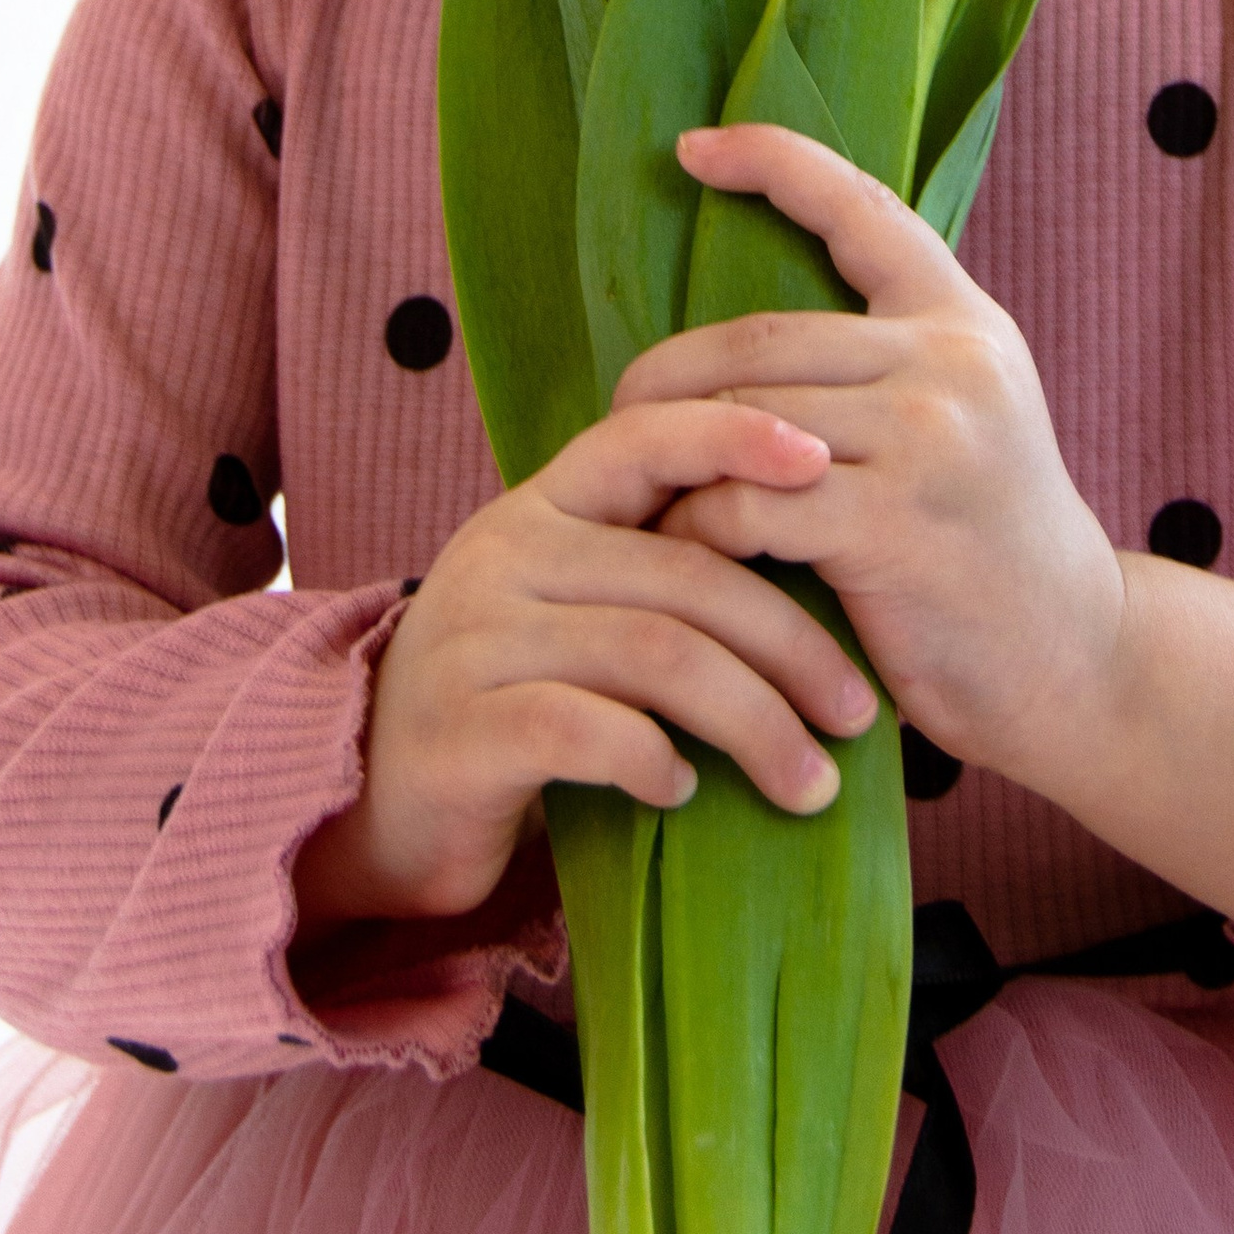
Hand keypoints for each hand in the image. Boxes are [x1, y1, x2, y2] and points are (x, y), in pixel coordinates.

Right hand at [295, 397, 873, 930]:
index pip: (643, 436)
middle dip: (792, 646)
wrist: (373, 797)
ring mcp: (476, 638)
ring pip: (652, 655)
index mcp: (543, 505)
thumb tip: (826, 565)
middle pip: (684, 575)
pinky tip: (686, 790)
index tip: (824, 463)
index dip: (735, 436)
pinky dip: (652, 759)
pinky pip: (583, 728)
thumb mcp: (579, 608)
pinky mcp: (460, 730)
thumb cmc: (518, 698)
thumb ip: (660, 570)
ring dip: (752, 723)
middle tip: (861, 716)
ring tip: (808, 782)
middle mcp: (505, 551)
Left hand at [618, 125, 1125, 787]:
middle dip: (667, 375)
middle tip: (617, 413)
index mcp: (962, 319)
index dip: (771, 161)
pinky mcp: (894, 526)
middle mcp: (951, 360)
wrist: (1077, 660)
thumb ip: (883, 365)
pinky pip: (750, 502)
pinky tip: (684, 546)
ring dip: (671, 453)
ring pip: (745, 415)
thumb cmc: (986, 543)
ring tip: (631, 482)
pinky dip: (700, 522)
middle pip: (761, 335)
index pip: (859, 204)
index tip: (692, 145)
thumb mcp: (965, 418)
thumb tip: (745, 343)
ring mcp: (928, 439)